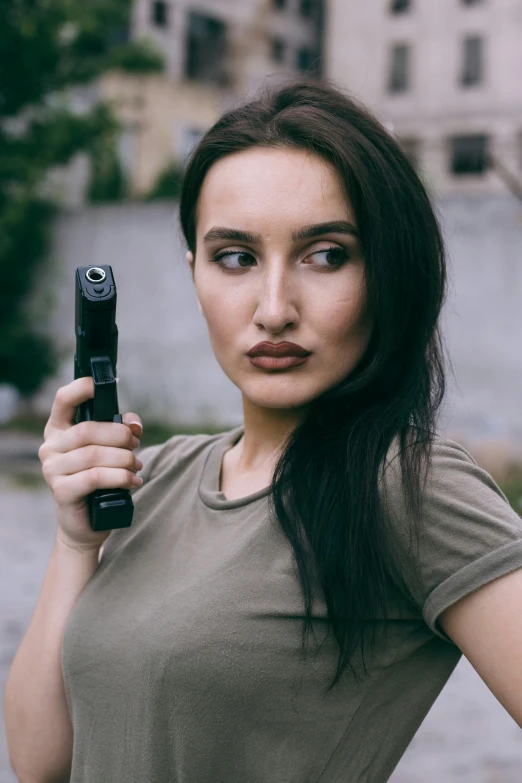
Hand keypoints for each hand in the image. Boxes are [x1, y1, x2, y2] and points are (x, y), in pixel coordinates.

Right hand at [38, 376, 143, 551]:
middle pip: (88, 429)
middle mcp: (50, 446)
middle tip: (135, 445)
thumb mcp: (112, 449)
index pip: (64, 400)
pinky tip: (133, 481)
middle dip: (120, 435)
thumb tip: (134, 424)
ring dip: (124, 459)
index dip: (81, 388)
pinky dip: (120, 477)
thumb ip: (122, 430)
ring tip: (136, 466)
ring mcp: (52, 469)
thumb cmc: (100, 480)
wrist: (88, 523)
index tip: (102, 386)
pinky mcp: (61, 491)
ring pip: (94, 454)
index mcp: (59, 430)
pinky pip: (95, 477)